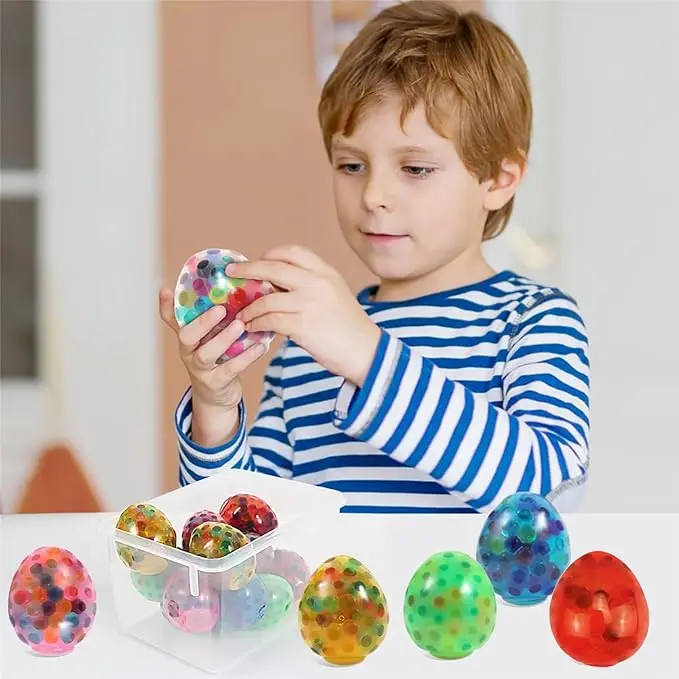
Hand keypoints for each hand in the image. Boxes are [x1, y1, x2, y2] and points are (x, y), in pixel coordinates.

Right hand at [158, 288, 266, 445]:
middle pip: (186, 336)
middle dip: (203, 322)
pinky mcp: (216, 383)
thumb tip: (233, 288)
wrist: (218, 397)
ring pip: (205, 354)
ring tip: (240, 326)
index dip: (166, 305)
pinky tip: (260, 346)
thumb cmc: (217, 359)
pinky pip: (230, 369)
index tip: (166, 289)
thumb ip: (215, 317)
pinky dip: (246, 357)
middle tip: (220, 309)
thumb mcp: (210, 337)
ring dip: (223, 339)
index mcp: (187, 336)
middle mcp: (189, 351)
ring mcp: (200, 369)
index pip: (171, 319)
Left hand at [226, 245, 380, 385]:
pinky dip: (256, 324)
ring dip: (250, 307)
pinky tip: (252, 328)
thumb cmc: (348, 327)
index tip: (258, 261)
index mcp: (326, 272)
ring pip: (267, 298)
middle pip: (274, 267)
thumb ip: (310, 285)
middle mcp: (317, 283)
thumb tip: (274, 284)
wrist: (366, 352)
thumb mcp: (334, 294)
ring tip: (242, 315)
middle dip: (248, 270)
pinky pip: (269, 321)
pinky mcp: (303, 325)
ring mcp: (310, 303)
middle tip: (232, 274)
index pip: (293, 251)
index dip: (271, 255)